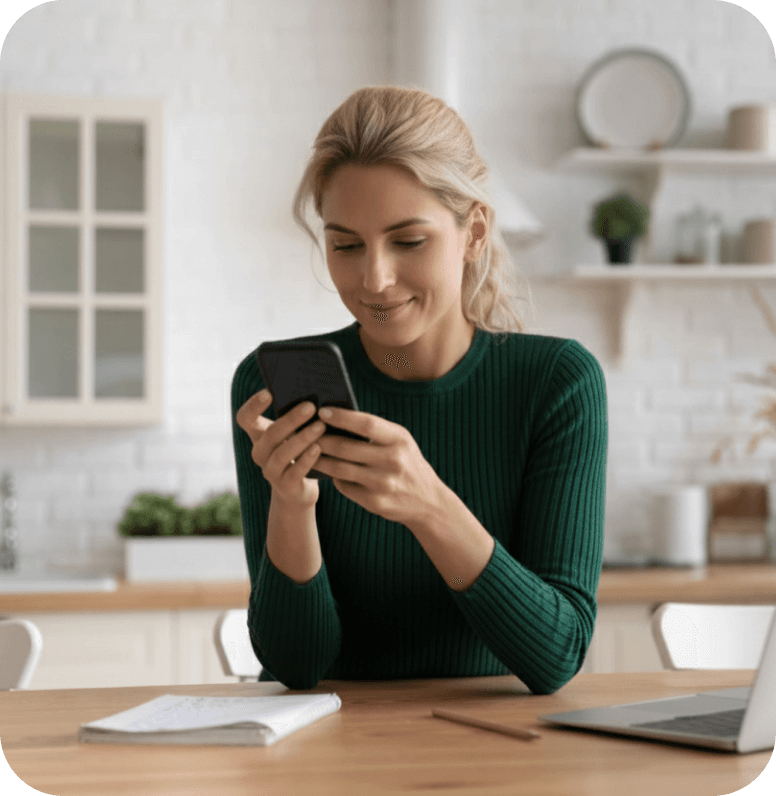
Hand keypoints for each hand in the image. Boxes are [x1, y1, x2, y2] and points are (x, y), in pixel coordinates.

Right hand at [236, 390, 325, 507]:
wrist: (298, 490)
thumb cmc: (299, 452)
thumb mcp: (294, 433)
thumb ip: (297, 417)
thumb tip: (316, 394)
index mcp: (259, 435)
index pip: (245, 418)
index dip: (253, 405)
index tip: (269, 392)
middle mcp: (260, 453)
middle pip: (270, 434)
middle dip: (291, 419)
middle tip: (311, 406)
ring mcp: (271, 471)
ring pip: (282, 453)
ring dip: (302, 438)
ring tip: (321, 426)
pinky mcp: (286, 486)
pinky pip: (295, 472)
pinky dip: (307, 459)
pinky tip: (318, 448)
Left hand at [313, 407, 443, 526]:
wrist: (428, 502)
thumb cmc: (408, 464)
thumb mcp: (401, 442)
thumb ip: (376, 431)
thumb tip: (337, 419)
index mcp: (399, 440)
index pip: (366, 424)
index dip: (342, 417)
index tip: (321, 411)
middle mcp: (393, 461)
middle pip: (346, 448)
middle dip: (322, 439)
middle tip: (306, 432)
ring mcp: (383, 483)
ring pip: (340, 469)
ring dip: (320, 459)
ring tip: (308, 451)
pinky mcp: (375, 502)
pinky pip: (345, 486)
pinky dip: (334, 477)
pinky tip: (327, 470)